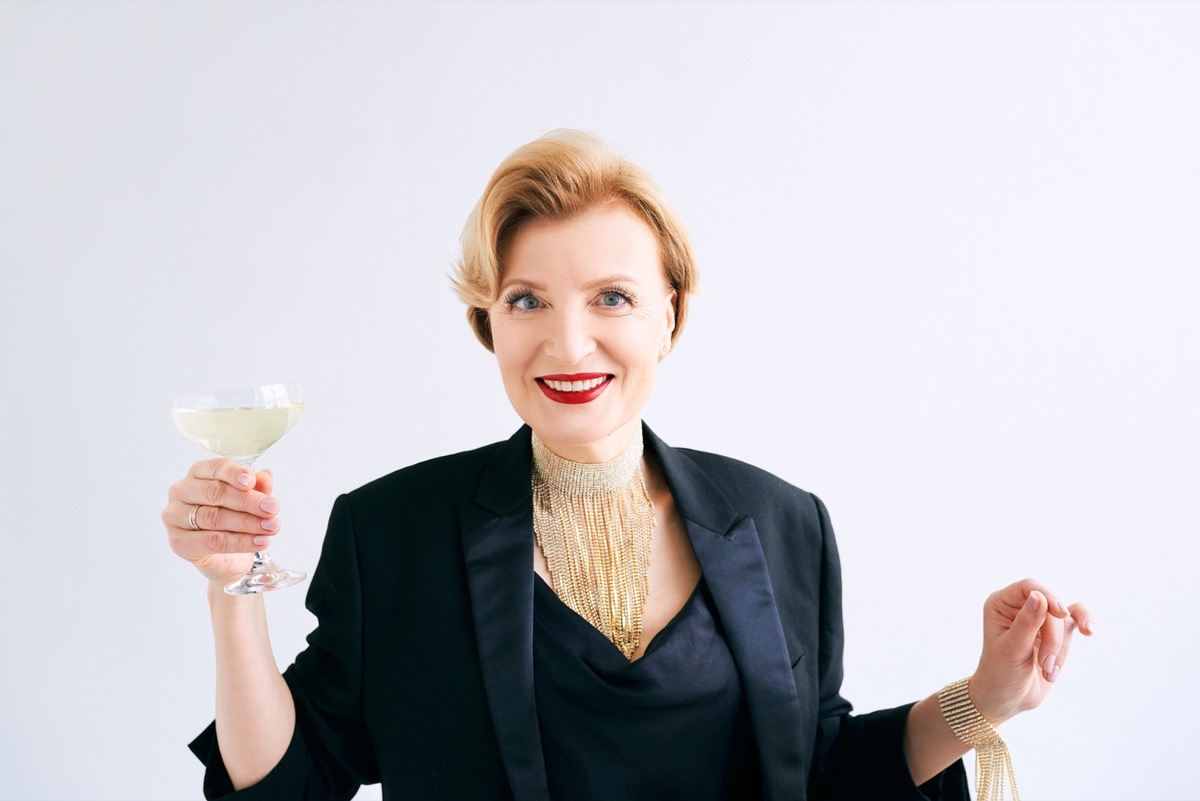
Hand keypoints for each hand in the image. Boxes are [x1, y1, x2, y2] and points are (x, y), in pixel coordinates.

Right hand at [162, 458, 281, 586]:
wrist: (227, 557)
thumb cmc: (234, 519)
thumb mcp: (250, 501)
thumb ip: (258, 487)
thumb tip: (266, 476)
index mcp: (198, 473)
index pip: (215, 468)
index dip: (234, 474)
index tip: (251, 481)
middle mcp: (182, 491)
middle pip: (215, 493)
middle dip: (248, 501)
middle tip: (272, 508)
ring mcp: (175, 517)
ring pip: (214, 518)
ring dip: (248, 523)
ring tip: (271, 527)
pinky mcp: (178, 542)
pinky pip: (212, 541)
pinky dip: (239, 542)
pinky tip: (259, 541)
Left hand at [968, 578, 1093, 724]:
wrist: (1008, 698)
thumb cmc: (1000, 673)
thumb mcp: (1011, 649)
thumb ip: (1026, 623)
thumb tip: (1038, 595)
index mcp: (1001, 604)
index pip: (1029, 587)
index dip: (1048, 596)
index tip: (1061, 613)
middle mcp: (1020, 606)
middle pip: (1050, 606)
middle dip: (1052, 638)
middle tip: (1044, 665)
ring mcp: (1040, 619)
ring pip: (1065, 616)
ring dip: (1061, 645)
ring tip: (1051, 669)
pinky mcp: (1057, 633)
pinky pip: (1075, 621)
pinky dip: (1083, 625)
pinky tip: (1089, 630)